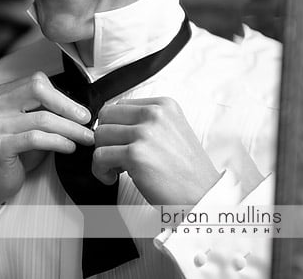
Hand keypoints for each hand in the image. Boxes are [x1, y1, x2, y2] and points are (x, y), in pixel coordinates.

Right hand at [0, 72, 93, 208]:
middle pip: (38, 92)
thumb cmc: (15, 151)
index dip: (62, 96)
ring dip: (70, 129)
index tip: (80, 111)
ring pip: (42, 119)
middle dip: (68, 106)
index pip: (37, 82)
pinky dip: (58, 142)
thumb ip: (47, 112)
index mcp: (4, 94)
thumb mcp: (31, 125)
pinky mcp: (0, 145)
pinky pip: (36, 138)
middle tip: (86, 120)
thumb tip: (79, 110)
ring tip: (84, 137)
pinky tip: (69, 147)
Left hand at [92, 96, 219, 205]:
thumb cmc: (186, 171)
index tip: (121, 143)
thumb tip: (110, 123)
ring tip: (116, 168)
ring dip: (102, 154)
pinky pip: (99, 156)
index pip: (119, 105)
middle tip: (116, 156)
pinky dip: (99, 169)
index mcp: (164, 105)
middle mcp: (154, 114)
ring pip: (99, 135)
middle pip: (106, 117)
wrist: (202, 197)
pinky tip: (111, 177)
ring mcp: (145, 133)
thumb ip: (145, 122)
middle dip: (106, 138)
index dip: (114, 126)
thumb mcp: (172, 131)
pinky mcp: (135, 155)